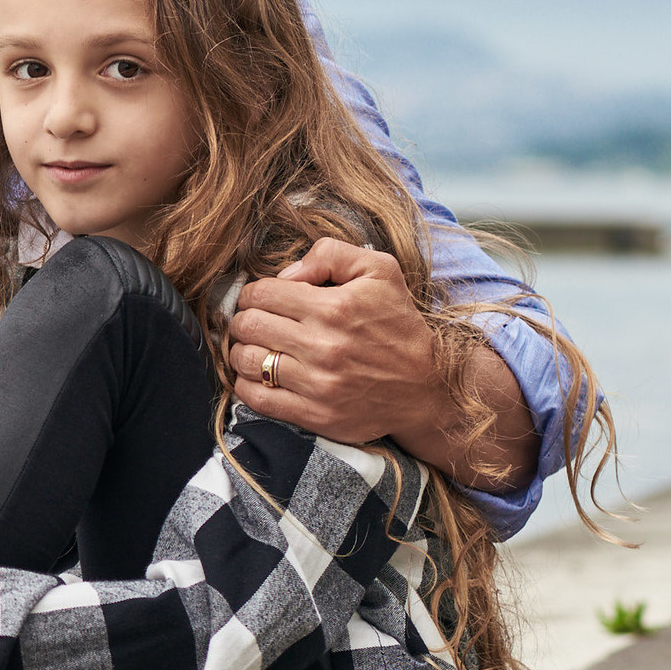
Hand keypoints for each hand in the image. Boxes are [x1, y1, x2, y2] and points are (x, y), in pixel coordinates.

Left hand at [228, 239, 439, 445]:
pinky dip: (246, 385)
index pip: (261, 294)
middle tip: (255, 322)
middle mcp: (323, 346)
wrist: (428, 387)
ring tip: (256, 347)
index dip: (253, 293)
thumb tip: (286, 273)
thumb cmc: (399, 324)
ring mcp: (318, 384)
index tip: (260, 299)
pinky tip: (258, 375)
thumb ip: (330, 254)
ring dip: (241, 351)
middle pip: (248, 326)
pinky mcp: (316, 414)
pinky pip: (257, 398)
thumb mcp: (380, 271)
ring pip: (246, 361)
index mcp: (334, 307)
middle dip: (243, 320)